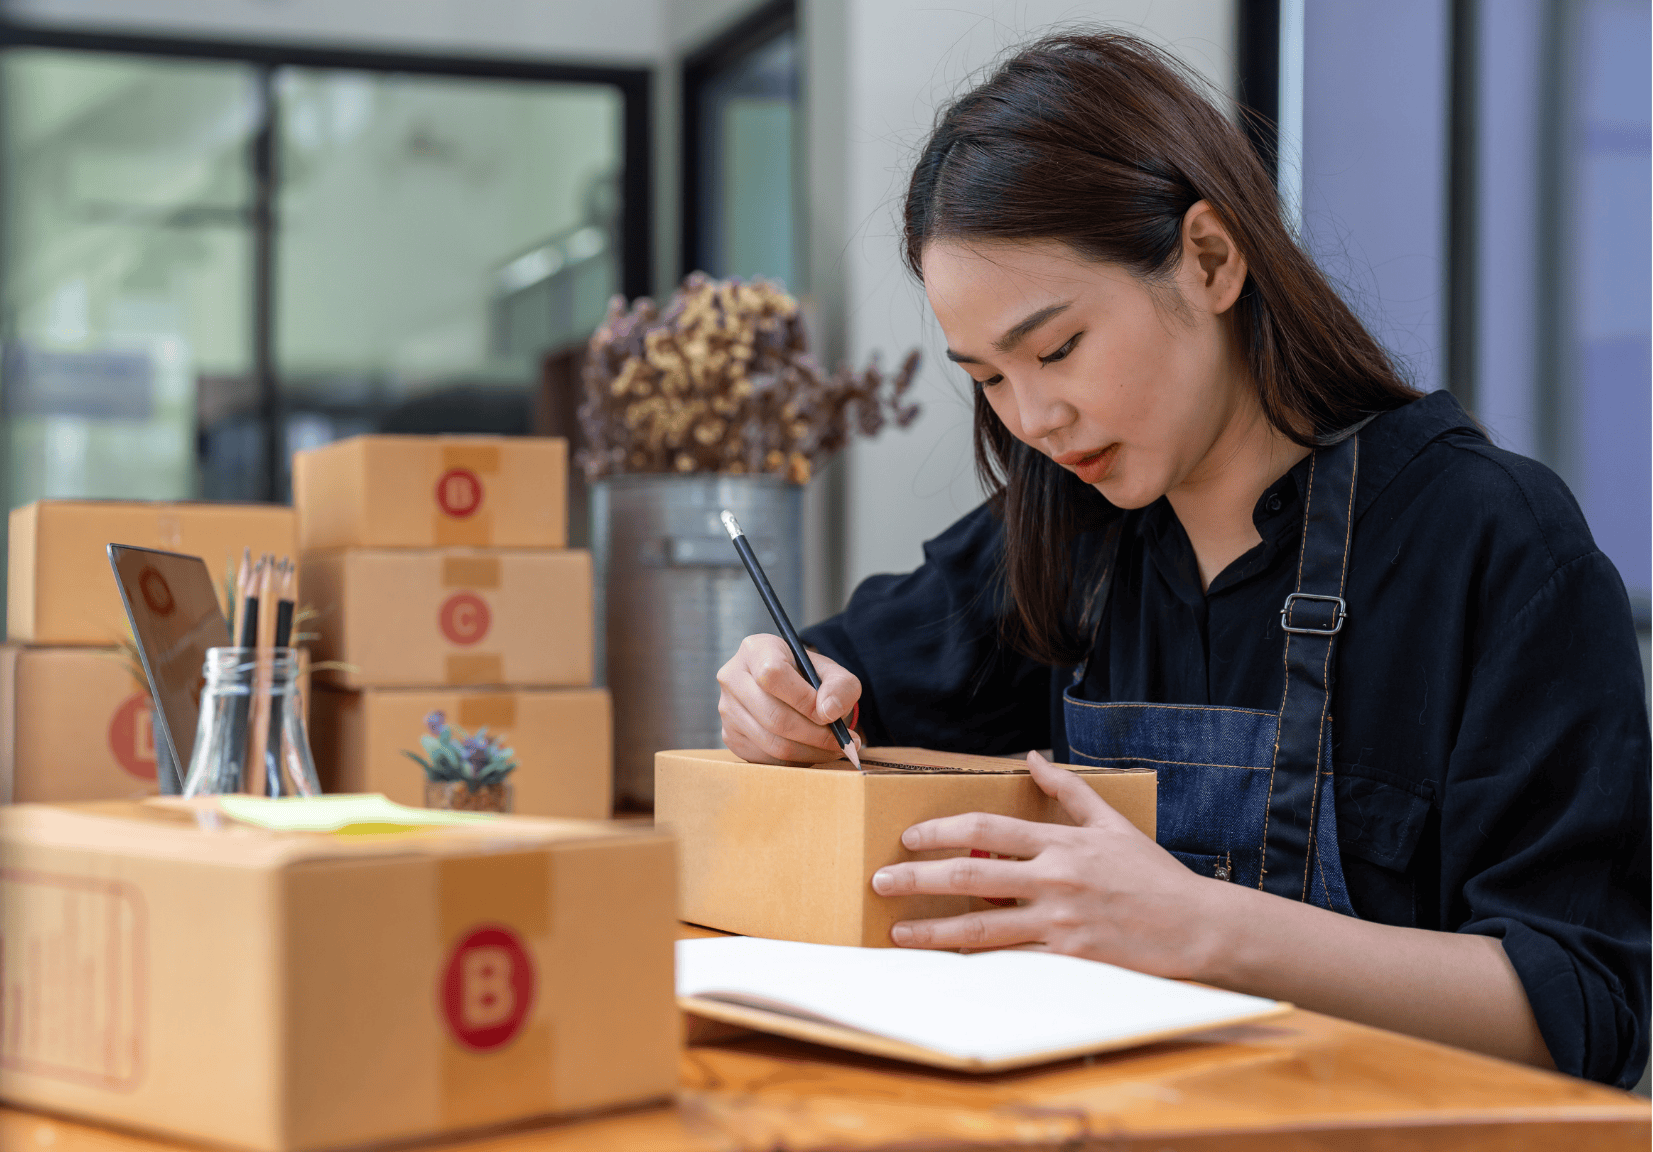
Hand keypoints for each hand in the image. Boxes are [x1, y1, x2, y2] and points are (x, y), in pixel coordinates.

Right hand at [717, 633, 862, 764]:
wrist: (790, 690)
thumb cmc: (809, 678)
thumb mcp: (833, 673)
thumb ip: (840, 687)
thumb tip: (828, 713)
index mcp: (756, 650)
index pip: (772, 675)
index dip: (804, 700)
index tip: (829, 715)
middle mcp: (732, 677)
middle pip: (772, 716)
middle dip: (814, 735)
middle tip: (842, 742)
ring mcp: (727, 709)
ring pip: (771, 742)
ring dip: (810, 751)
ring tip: (833, 748)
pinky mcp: (730, 736)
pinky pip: (765, 758)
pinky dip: (795, 761)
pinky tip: (812, 751)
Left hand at [870, 751, 1225, 978]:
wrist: (1197, 927)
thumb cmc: (1153, 875)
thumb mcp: (1112, 822)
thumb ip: (1068, 791)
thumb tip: (1032, 759)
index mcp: (1061, 841)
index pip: (987, 827)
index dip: (942, 831)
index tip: (909, 836)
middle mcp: (1055, 877)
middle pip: (972, 873)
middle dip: (919, 876)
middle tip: (880, 880)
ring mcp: (1060, 919)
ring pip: (982, 925)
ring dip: (933, 928)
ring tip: (896, 931)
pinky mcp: (1068, 956)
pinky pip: (1011, 958)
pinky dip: (975, 960)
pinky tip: (945, 964)